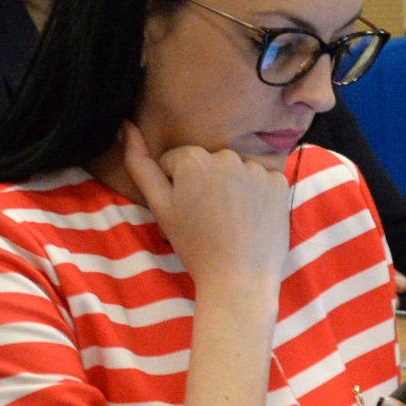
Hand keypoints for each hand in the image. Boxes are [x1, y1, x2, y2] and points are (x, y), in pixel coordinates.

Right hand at [119, 121, 290, 297]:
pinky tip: (252, 218)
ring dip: (231, 187)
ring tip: (231, 220)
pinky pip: (261, 179)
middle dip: (204, 184)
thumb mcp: (160, 207)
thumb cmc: (196, 246)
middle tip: (208, 219)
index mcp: (194, 158)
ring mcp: (257, 168)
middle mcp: (227, 155)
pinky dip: (256, 194)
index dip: (176, 187)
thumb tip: (126, 126)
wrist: (240, 280)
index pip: (176, 161)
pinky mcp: (280, 182)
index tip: (186, 211)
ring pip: (235, 170)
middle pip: (208, 163)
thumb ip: (139, 164)